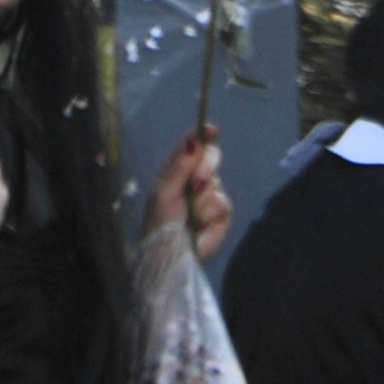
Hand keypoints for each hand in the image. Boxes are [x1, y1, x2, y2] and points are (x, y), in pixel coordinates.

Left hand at [145, 123, 232, 260]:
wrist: (170, 253)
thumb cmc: (160, 221)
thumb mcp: (164, 191)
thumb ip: (180, 166)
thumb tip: (194, 140)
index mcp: (177, 168)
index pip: (193, 144)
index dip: (203, 134)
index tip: (212, 130)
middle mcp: (195, 177)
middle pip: (211, 156)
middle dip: (205, 166)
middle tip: (195, 183)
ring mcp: (210, 194)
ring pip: (217, 181)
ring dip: (202, 197)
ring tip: (189, 213)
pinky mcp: (221, 213)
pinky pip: (223, 203)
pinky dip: (209, 213)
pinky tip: (199, 224)